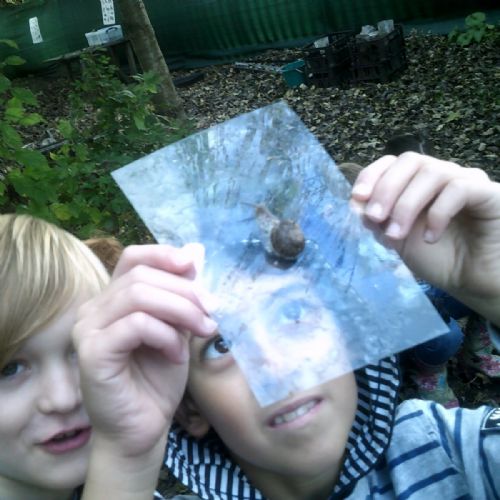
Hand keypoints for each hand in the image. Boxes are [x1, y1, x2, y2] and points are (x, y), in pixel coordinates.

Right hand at [73, 243, 215, 458]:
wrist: (144, 428)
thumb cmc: (159, 378)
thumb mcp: (179, 327)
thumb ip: (183, 293)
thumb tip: (196, 250)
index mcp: (114, 299)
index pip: (134, 258)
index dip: (164, 254)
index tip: (194, 266)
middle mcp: (94, 309)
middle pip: (142, 276)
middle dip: (186, 291)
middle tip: (213, 311)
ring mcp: (88, 330)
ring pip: (139, 295)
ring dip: (181, 310)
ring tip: (203, 330)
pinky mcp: (92, 353)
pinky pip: (136, 324)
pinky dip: (166, 335)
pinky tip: (177, 356)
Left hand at [351, 153, 499, 323]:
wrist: (473, 282)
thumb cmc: (438, 259)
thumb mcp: (398, 241)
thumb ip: (378, 221)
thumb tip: (355, 203)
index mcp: (417, 183)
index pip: (392, 163)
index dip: (371, 175)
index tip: (357, 198)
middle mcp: (441, 176)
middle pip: (409, 161)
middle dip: (386, 189)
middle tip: (375, 218)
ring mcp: (466, 181)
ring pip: (431, 172)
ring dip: (406, 204)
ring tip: (396, 234)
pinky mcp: (489, 193)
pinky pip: (459, 188)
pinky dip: (437, 212)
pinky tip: (430, 237)